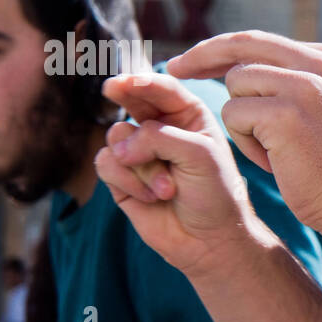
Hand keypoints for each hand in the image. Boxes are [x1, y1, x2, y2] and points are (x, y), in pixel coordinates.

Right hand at [96, 73, 268, 276]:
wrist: (209, 240)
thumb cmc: (215, 194)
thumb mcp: (199, 156)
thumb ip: (159, 138)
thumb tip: (119, 147)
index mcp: (188, 117)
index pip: (163, 89)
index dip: (143, 81)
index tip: (128, 82)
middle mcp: (162, 129)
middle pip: (132, 99)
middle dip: (122, 93)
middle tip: (113, 89)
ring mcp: (139, 152)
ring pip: (117, 136)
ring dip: (141, 165)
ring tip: (167, 189)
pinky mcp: (122, 177)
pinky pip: (106, 163)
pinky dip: (127, 181)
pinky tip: (151, 198)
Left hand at [167, 32, 321, 235]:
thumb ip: (297, 82)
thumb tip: (245, 67)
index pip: (261, 41)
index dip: (222, 49)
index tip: (194, 58)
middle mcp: (320, 65)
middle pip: (242, 48)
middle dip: (201, 56)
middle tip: (173, 68)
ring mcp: (304, 87)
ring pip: (236, 85)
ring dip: (241, 121)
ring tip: (273, 151)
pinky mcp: (284, 115)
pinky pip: (234, 116)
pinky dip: (245, 144)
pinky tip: (274, 163)